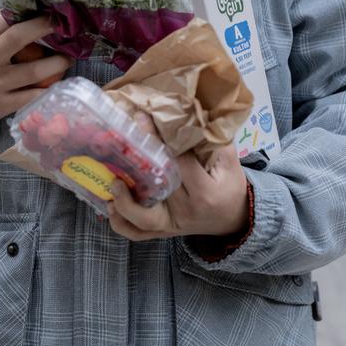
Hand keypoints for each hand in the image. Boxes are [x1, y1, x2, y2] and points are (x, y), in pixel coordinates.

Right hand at [0, 14, 72, 123]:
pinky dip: (51, 89)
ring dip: (58, 62)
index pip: (5, 18)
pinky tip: (61, 82)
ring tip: (69, 57)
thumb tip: (34, 10)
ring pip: (34, 71)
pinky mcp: (3, 105)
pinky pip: (34, 96)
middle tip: (65, 25)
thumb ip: (0, 29)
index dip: (30, 12)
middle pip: (18, 37)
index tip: (50, 8)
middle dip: (44, 27)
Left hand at [107, 112, 249, 240]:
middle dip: (135, 165)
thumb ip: (212, 138)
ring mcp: (171, 225)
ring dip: (123, 203)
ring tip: (112, 181)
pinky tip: (110, 205)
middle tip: (119, 142)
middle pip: (155, 188)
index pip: (176, 163)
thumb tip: (189, 112)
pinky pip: (137, 233)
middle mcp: (184, 211)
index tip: (142, 118)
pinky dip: (121, 222)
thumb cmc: (230, 186)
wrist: (235, 219)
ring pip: (141, 220)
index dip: (157, 139)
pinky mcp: (163, 232)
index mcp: (203, 191)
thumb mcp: (229, 160)